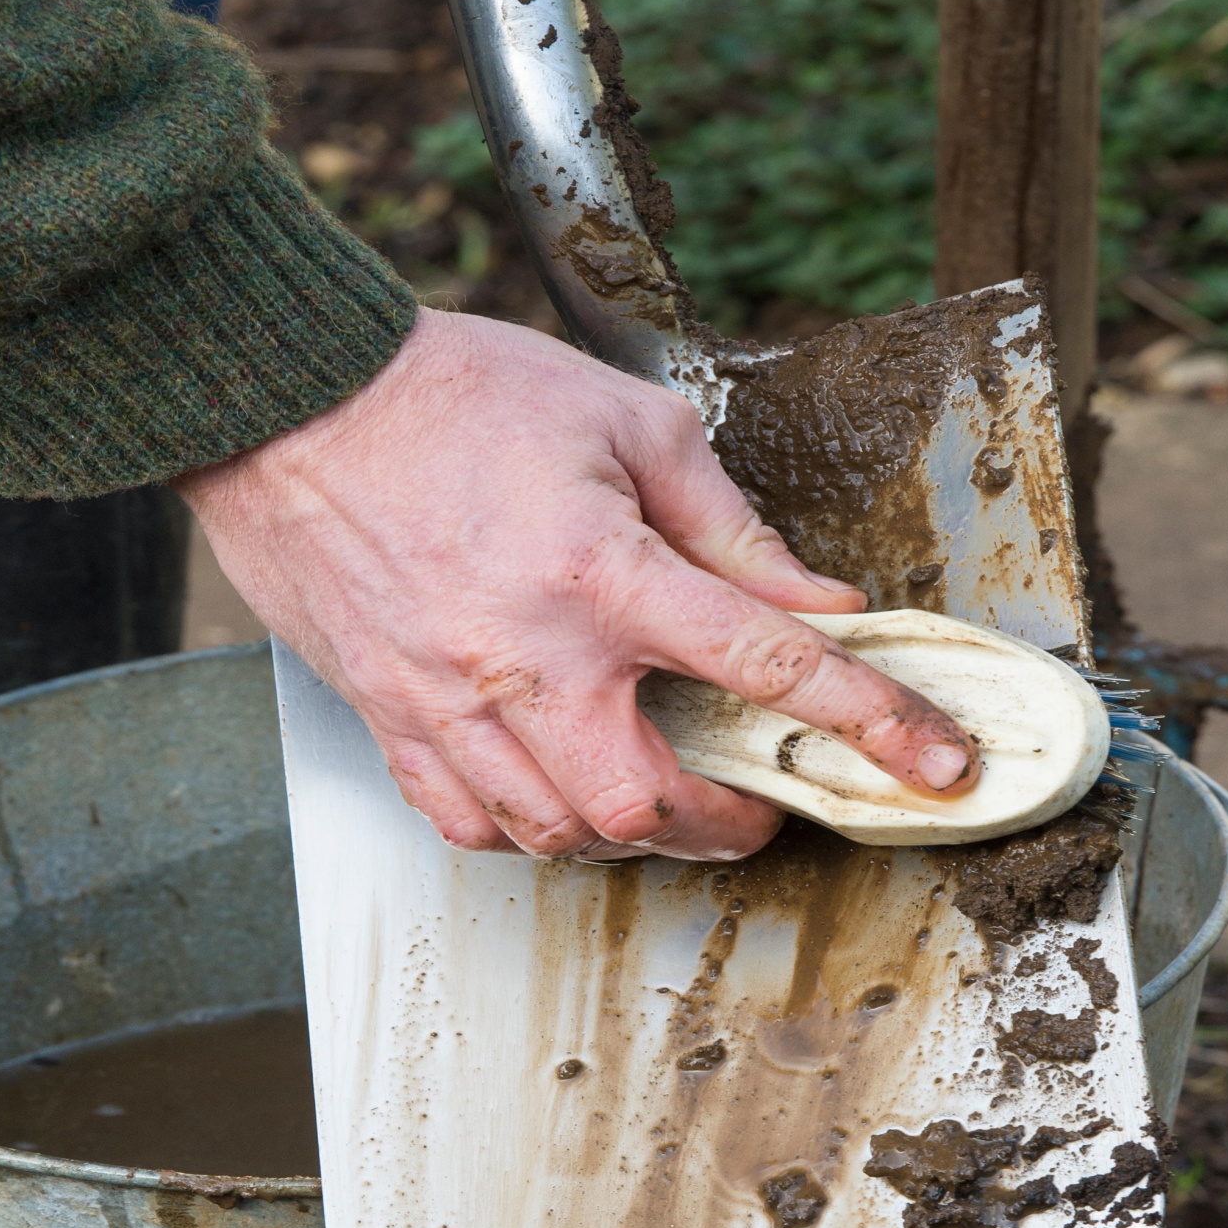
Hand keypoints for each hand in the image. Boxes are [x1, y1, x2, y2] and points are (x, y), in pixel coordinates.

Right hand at [178, 308, 977, 860]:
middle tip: (761, 798)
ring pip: (564, 834)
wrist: (292, 401)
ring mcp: (450, 703)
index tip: (936, 766)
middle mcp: (527, 658)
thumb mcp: (626, 424)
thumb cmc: (453, 393)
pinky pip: (472, 826)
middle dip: (730, 825)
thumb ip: (732, 526)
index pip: (768, 665)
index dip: (870, 722)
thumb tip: (818, 601)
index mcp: (602, 571)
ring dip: (636, 834)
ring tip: (667, 794)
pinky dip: (533, 830)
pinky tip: (560, 792)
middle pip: (653, 806)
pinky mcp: (391, 721)